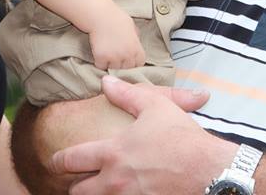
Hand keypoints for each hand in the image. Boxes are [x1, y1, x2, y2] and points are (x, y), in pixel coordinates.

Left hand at [49, 75, 233, 194]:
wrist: (211, 172)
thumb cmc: (183, 138)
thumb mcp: (155, 107)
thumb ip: (127, 94)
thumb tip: (106, 82)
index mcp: (113, 153)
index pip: (70, 160)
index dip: (57, 161)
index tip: (54, 161)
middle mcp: (115, 181)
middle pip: (77, 192)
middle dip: (74, 187)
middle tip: (76, 181)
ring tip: (97, 189)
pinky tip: (123, 193)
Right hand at [88, 7, 145, 69]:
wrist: (100, 15)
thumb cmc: (115, 17)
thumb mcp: (131, 26)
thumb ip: (135, 37)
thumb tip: (137, 42)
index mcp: (136, 48)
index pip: (139, 64)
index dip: (133, 62)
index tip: (127, 58)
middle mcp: (127, 55)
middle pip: (126, 69)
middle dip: (122, 64)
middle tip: (115, 57)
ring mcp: (114, 57)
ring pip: (114, 69)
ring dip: (110, 64)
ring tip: (107, 54)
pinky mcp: (101, 57)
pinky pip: (101, 66)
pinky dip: (99, 62)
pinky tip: (99, 53)